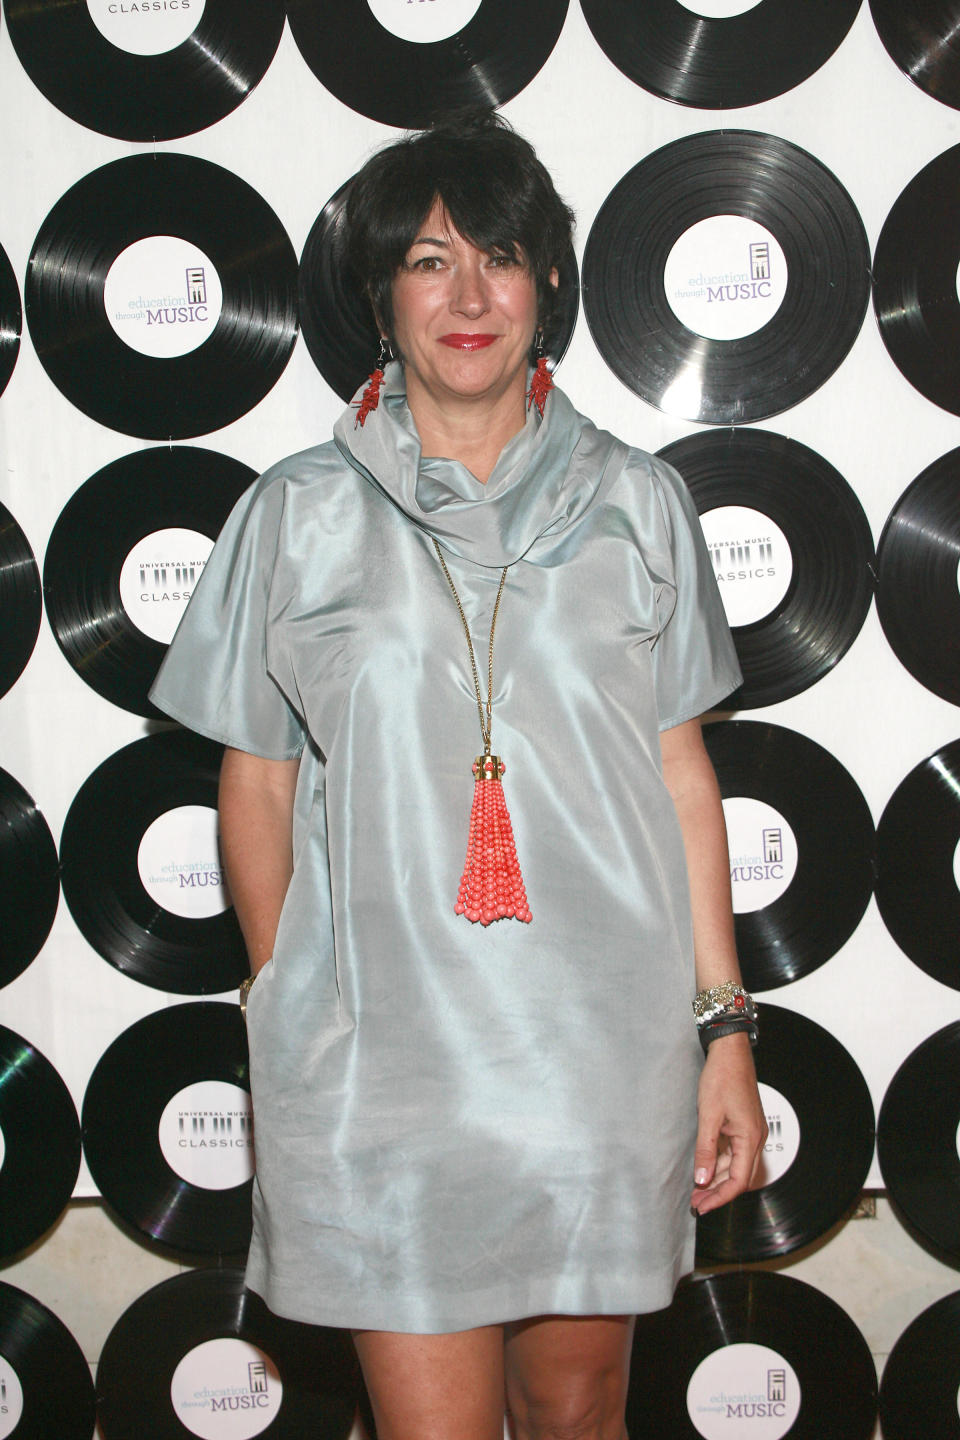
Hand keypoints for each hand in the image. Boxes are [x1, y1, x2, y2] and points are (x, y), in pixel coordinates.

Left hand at [690, 1031, 766, 1214]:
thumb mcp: (708, 1116)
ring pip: (734, 1165)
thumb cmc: (722, 1077)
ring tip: (696, 1189)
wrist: (730, 1052)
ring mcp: (750, 1132)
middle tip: (696, 1202)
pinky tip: (704, 1168)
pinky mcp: (743, 1125)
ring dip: (716, 1178)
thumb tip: (701, 1179)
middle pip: (738, 1177)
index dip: (720, 1198)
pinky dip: (718, 1163)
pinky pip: (732, 1152)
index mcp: (750, 1138)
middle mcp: (754, 1138)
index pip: (737, 1181)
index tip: (702, 1206)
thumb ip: (705, 1150)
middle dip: (717, 1192)